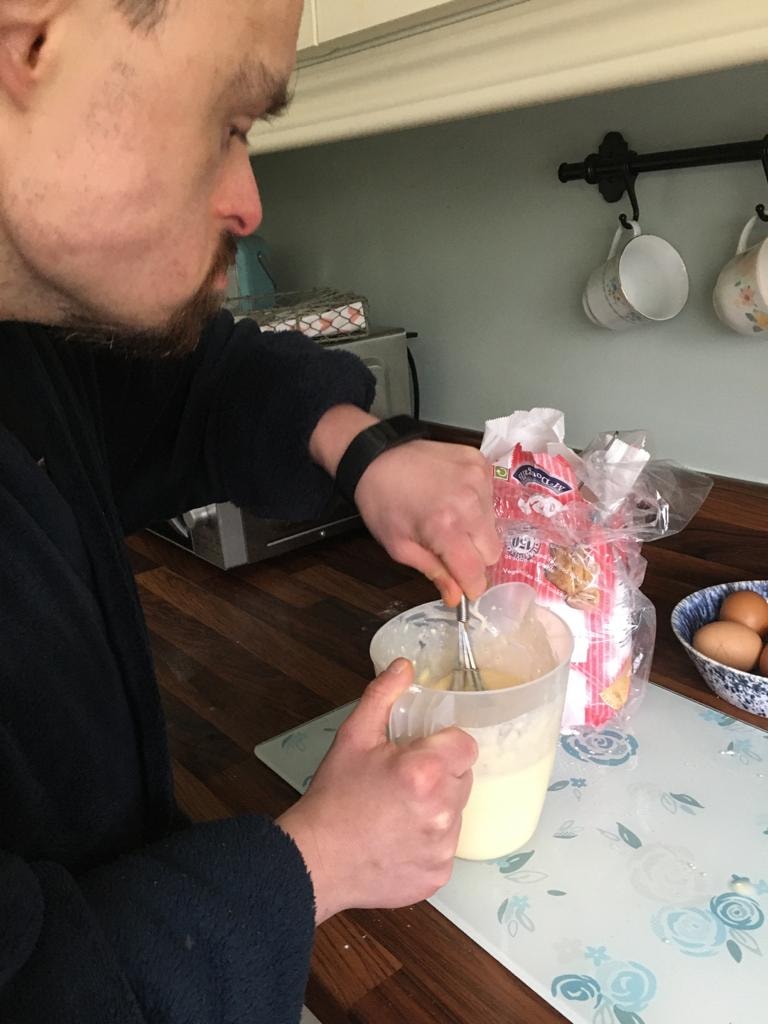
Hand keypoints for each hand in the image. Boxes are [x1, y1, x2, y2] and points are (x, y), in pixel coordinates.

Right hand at [276, 659, 476, 923]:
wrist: (314, 861)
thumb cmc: (333, 797)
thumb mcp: (353, 737)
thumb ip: (383, 695)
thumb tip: (405, 666)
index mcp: (426, 772)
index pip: (466, 745)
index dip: (444, 745)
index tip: (421, 752)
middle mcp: (443, 811)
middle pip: (462, 779)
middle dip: (439, 775)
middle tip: (402, 782)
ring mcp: (442, 848)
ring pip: (455, 814)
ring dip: (435, 809)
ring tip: (396, 813)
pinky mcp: (438, 876)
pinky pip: (444, 848)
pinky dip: (427, 843)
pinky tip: (397, 840)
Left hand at [354, 439, 501, 605]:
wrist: (377, 457)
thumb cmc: (382, 504)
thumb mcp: (399, 547)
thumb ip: (433, 572)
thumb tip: (456, 598)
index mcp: (446, 527)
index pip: (477, 572)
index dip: (470, 585)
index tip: (462, 585)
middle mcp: (470, 503)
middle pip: (492, 551)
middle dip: (474, 558)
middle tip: (450, 548)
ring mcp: (479, 479)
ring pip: (493, 525)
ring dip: (476, 530)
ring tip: (449, 517)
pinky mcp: (481, 463)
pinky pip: (491, 497)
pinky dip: (477, 504)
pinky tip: (454, 497)